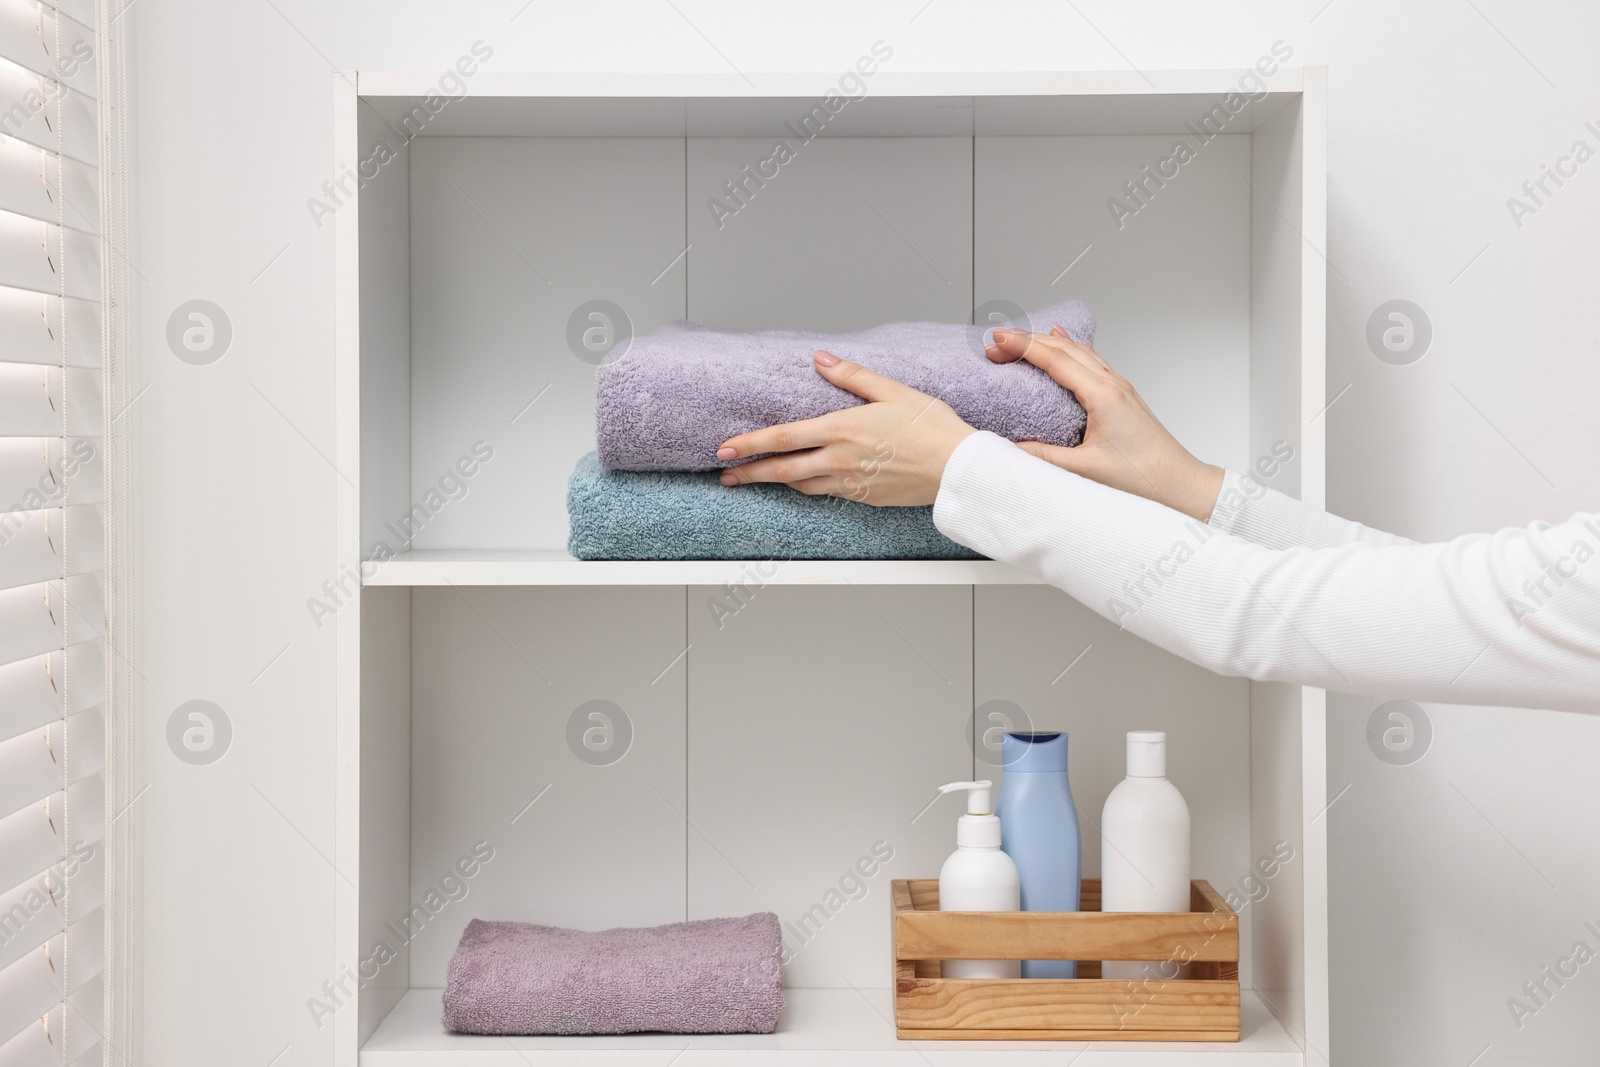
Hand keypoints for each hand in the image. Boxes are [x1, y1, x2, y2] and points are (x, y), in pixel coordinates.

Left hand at [715, 350, 976, 505]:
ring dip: (774, 483)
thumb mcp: (892, 391)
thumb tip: (821, 358)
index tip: (725, 449)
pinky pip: (825, 493)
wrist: (959, 468)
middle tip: (725, 475)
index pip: (783, 438)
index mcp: (842, 430)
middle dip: (749, 473)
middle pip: (783, 470)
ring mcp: (850, 483)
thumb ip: (852, 376)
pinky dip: (806, 488)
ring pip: (801, 486)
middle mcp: (839, 460)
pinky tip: (800, 484)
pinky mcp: (864, 497)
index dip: (750, 444)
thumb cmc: (931, 426)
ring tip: (754, 480)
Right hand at [986, 326, 1223, 521]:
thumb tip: (1012, 447)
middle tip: (996, 343)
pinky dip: (1070, 349)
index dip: (1023, 347)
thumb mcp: (1085, 470)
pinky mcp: (1122, 396)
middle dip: (1028, 341)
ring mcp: (1119, 387)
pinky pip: (1091, 362)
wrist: (1178, 483)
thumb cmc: (1142, 477)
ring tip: (1019, 340)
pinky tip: (1064, 342)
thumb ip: (1045, 457)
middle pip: (1065, 348)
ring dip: (1047, 342)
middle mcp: (1112, 384)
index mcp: (1103, 395)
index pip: (1056, 360)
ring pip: (1079, 351)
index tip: (997, 340)